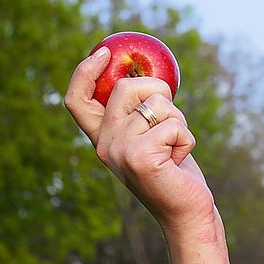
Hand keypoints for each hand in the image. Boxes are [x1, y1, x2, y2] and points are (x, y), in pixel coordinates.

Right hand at [64, 46, 216, 232]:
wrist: (186, 211)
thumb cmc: (175, 171)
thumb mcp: (153, 136)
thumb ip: (142, 113)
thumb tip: (149, 73)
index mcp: (102, 138)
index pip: (77, 100)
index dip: (84, 72)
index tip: (104, 52)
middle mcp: (104, 145)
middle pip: (126, 88)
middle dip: (159, 91)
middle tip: (170, 119)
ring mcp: (119, 152)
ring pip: (158, 104)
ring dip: (179, 121)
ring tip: (174, 149)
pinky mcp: (141, 158)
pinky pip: (175, 125)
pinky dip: (187, 139)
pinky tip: (179, 161)